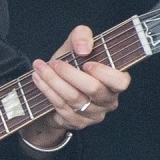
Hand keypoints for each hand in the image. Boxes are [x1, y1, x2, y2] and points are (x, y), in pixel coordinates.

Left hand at [22, 25, 129, 150]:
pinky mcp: (77, 123)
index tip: (86, 64)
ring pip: (74, 99)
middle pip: (93, 89)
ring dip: (54, 81)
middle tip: (53, 62)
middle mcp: (108, 100)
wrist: (56, 88)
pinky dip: (48, 91)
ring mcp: (93, 114)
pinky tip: (38, 80)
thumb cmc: (72, 64)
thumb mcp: (76, 46)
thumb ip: (82, 36)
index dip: (104, 73)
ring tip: (39, 68)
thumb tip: (83, 48)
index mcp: (115, 82)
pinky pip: (62, 107)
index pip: (120, 81)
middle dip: (70, 74)